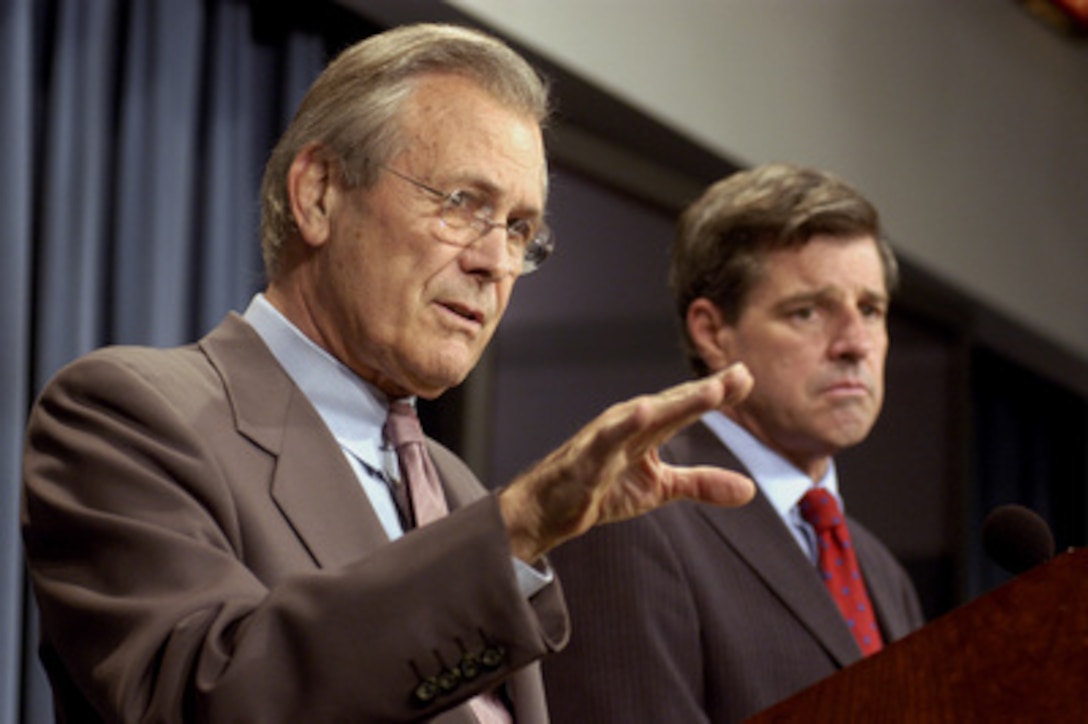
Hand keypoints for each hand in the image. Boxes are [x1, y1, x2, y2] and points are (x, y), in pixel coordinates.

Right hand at [499, 363, 755, 561]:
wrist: (550, 508)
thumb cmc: (601, 487)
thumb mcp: (661, 487)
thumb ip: (702, 484)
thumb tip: (749, 489)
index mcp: (650, 427)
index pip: (688, 406)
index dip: (718, 393)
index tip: (748, 377)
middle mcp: (630, 422)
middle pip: (674, 404)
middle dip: (707, 391)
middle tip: (740, 375)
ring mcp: (608, 435)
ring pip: (647, 415)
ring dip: (678, 403)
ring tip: (710, 392)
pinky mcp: (588, 455)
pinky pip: (607, 438)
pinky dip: (625, 424)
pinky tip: (644, 412)